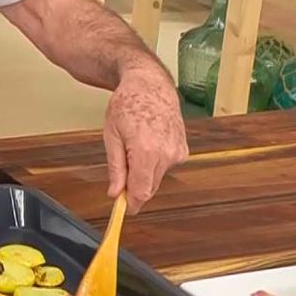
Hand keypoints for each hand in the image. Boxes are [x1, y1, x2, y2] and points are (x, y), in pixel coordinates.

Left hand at [103, 67, 188, 213]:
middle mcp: (167, 153)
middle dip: (134, 187)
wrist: (150, 85)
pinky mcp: (183, 150)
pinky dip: (154, 162)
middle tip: (120, 176)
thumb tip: (115, 193)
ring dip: (143, 172)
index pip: (141, 191)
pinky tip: (148, 143)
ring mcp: (177, 151)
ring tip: (134, 147)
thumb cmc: (127, 104)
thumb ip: (115, 167)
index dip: (132, 204)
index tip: (124, 211)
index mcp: (146, 151)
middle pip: (149, 187)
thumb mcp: (111, 135)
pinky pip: (164, 166)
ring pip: (156, 177)